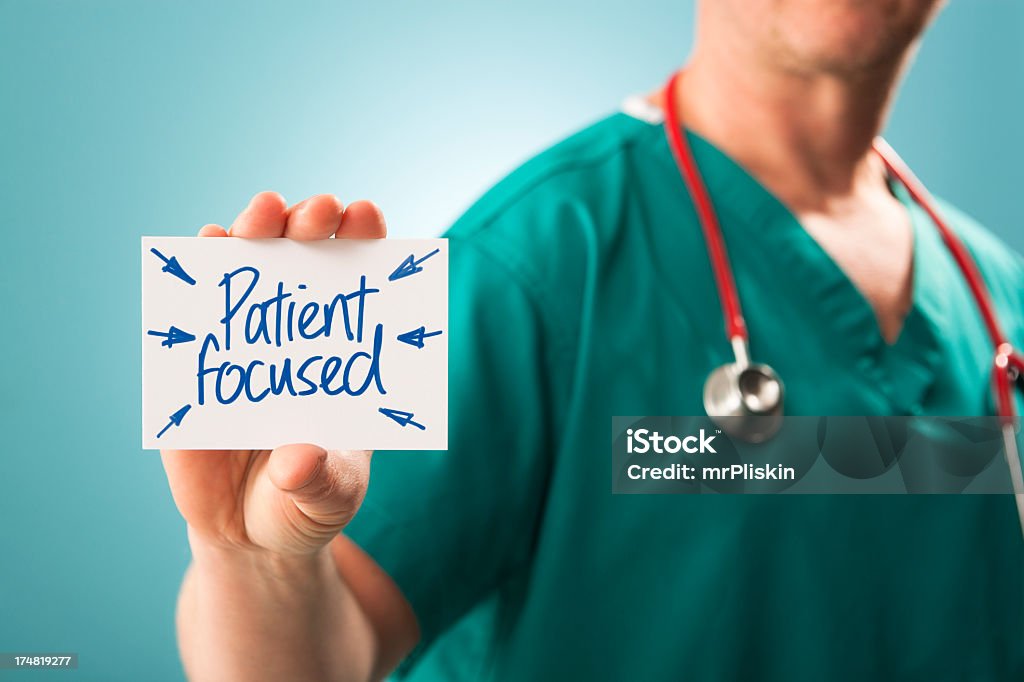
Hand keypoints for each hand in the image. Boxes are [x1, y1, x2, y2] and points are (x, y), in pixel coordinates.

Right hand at [161, 192, 386, 556]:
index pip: (357, 282)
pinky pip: (193, 314)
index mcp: (342, 354)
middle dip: (309, 224)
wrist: (249, 535)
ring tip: (261, 218)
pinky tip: (206, 250)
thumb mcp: (329, 499)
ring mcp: (242, 344)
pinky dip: (197, 279)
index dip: (362, 241)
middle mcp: (294, 336)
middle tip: (318, 210)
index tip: (364, 215)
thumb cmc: (307, 503)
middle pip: (302, 260)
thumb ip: (321, 481)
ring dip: (251, 234)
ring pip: (244, 274)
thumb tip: (297, 457)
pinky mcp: (194, 366)